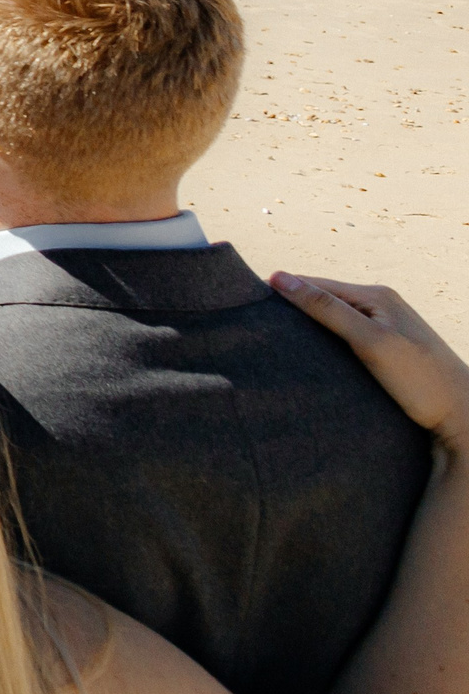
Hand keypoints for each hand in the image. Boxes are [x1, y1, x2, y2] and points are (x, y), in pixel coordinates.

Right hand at [271, 273, 468, 449]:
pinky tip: (310, 354)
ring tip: (277, 339)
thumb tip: (280, 277)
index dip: (283, 291)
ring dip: (307, 326)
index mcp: (377, 295)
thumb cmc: (421, 380)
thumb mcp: (370, 341)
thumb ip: (326, 308)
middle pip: (324, 299)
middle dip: (293, 308)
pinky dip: (323, 340)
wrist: (463, 415)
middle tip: (257, 324)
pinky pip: (344, 336)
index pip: (316, 284)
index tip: (247, 301)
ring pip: (333, 319)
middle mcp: (381, 305)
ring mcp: (385, 327)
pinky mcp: (387, 349)